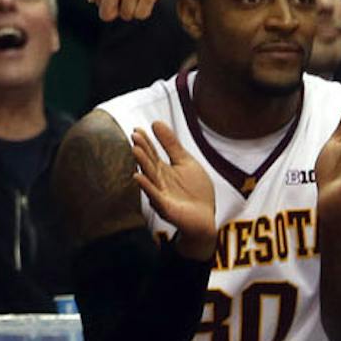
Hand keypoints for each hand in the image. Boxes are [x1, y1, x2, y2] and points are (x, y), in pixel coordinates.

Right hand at [128, 120, 217, 259]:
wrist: (205, 218)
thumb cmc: (195, 191)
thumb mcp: (186, 162)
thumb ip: (171, 144)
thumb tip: (156, 122)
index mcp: (162, 169)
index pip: (151, 152)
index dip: (145, 141)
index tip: (137, 129)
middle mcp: (158, 180)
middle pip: (149, 163)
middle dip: (142, 150)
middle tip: (135, 136)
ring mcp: (160, 194)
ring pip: (150, 177)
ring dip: (142, 164)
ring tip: (135, 150)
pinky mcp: (165, 207)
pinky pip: (154, 196)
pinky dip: (146, 187)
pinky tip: (138, 176)